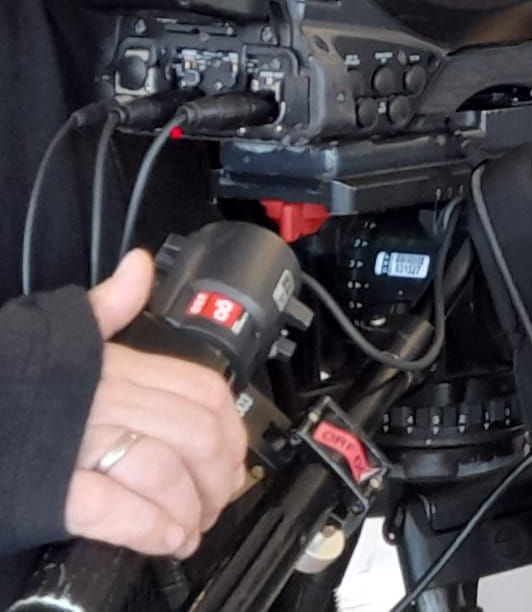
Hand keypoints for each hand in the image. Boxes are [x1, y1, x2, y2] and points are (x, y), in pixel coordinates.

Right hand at [62, 251, 249, 559]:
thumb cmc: (4, 379)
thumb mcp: (56, 334)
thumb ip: (106, 308)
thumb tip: (139, 268)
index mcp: (114, 366)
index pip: (200, 390)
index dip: (230, 427)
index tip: (232, 453)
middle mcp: (103, 401)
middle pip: (194, 434)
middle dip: (218, 474)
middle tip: (217, 500)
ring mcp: (77, 445)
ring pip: (164, 471)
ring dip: (189, 507)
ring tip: (192, 527)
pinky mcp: (49, 490)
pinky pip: (115, 509)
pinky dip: (150, 528)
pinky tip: (166, 540)